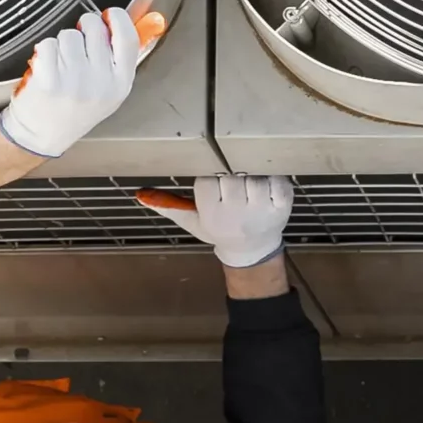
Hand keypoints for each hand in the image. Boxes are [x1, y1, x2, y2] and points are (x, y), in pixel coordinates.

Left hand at [0, 6, 164, 159]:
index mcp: (121, 84)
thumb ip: (125, 56)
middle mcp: (100, 83)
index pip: (128, 37)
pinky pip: (47, 44)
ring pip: (68, 34)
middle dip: (84, 29)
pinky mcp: (49, 79)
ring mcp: (74, 81)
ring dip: (62, 44)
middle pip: (94, 27)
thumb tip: (151, 21)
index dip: (118, 18)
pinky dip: (44, 53)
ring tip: (61, 65)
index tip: (109, 15)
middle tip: (79, 49)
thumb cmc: (77, 110)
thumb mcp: (111, 89)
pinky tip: (47, 69)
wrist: (43, 135)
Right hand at [137, 172, 293, 268]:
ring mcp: (261, 211)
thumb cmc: (220, 229)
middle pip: (231, 176)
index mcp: (212, 214)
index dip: (210, 177)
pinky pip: (278, 181)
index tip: (214, 182)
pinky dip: (274, 177)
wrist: (251, 249)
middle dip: (231, 173)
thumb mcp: (193, 221)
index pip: (206, 181)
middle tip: (233, 177)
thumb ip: (169, 207)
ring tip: (249, 180)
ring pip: (255, 177)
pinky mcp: (282, 206)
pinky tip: (267, 182)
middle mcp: (236, 214)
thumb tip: (140, 196)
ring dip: (252, 174)